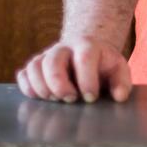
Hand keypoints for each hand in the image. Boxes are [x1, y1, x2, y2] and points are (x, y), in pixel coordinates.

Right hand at [16, 37, 131, 102]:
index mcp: (87, 46)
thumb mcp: (118, 69)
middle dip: (59, 83)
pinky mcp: (36, 66)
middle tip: (70, 99)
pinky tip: (38, 97)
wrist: (87, 53)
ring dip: (42, 87)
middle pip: (53, 60)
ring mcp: (48, 55)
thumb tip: (119, 96)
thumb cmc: (103, 65)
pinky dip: (27, 87)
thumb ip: (121, 82)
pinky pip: (24, 73)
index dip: (87, 79)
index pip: (84, 57)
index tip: (91, 97)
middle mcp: (65, 48)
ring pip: (35, 66)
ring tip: (54, 100)